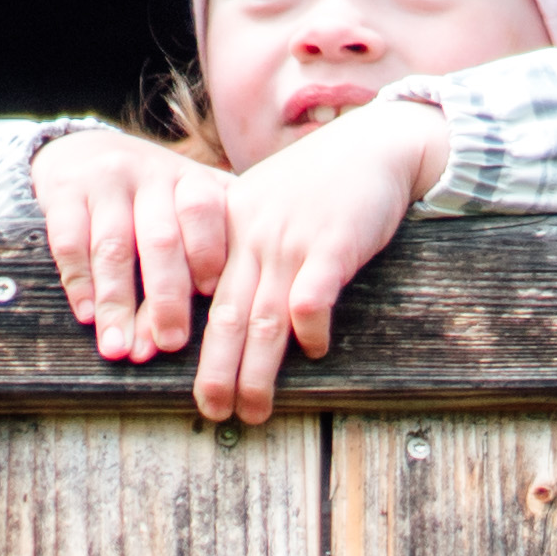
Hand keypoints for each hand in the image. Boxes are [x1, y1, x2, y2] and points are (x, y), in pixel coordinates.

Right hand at [31, 125, 236, 366]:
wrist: (86, 149)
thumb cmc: (153, 197)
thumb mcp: (189, 201)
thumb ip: (214, 243)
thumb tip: (225, 324)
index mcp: (191, 178)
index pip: (205, 213)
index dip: (209, 255)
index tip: (212, 298)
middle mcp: (151, 174)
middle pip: (160, 240)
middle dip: (166, 299)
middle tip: (168, 343)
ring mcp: (106, 181)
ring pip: (113, 248)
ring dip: (117, 304)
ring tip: (118, 348)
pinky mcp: (65, 191)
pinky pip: (70, 243)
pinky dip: (80, 284)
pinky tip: (87, 316)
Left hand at [192, 95, 444, 425]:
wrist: (375, 143)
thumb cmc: (320, 180)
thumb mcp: (263, 203)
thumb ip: (238, 245)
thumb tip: (219, 303)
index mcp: (231, 229)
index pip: (198, 294)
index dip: (186, 339)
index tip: (181, 375)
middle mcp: (255, 238)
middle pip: (226, 317)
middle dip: (216, 372)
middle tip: (213, 411)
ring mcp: (292, 241)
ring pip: (264, 319)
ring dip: (257, 371)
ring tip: (253, 408)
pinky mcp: (334, 244)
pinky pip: (312, 296)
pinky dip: (310, 328)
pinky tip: (315, 351)